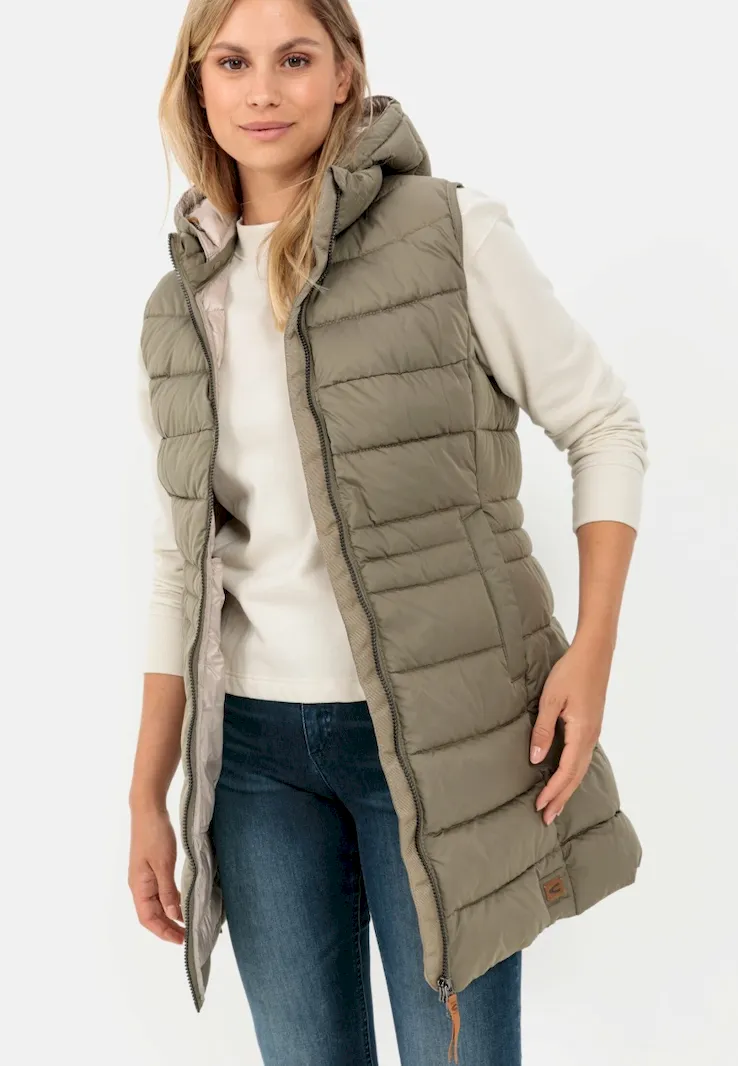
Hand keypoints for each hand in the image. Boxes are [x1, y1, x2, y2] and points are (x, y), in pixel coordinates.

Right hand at [129, 804, 184, 944]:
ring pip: (157, 904)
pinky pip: (161, 892)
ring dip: (170, 915)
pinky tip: (182, 903)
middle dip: (168, 927)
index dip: (163, 931)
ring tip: (188, 924)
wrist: (148, 810)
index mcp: (139, 886)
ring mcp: (145, 877)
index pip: (148, 919)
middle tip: (188, 936)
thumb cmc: (154, 835)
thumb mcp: (164, 864)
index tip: (180, 940)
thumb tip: (173, 914)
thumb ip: (168, 890)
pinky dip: (171, 901)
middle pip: (152, 914)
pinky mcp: (152, 868)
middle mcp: (140, 885)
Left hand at [529, 635, 610, 824]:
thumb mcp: (551, 699)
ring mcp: (593, 731)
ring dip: (567, 787)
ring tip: (555, 803)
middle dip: (561, 798)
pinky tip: (566, 776)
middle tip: (547, 817)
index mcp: (581, 733)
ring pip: (581, 768)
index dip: (553, 791)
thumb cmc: (570, 672)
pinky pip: (582, 757)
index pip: (566, 771)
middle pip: (576, 776)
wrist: (594, 653)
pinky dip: (573, 772)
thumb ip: (543, 730)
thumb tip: (536, 759)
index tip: (540, 807)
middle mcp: (591, 737)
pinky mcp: (591, 725)